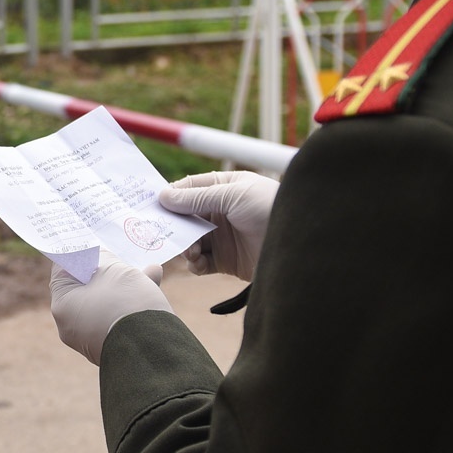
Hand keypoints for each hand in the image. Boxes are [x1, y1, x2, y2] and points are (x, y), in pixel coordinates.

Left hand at [50, 251, 171, 364]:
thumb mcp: (114, 268)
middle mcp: (71, 326)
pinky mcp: (111, 346)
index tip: (91, 243)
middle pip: (85, 288)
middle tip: (119, 256)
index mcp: (63, 305)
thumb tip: (103, 257)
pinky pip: (117, 318)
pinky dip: (130, 304)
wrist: (152, 347)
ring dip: (124, 286)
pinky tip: (153, 284)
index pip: (62, 271)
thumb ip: (104, 259)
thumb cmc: (126, 302)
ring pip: (105, 303)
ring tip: (147, 270)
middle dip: (105, 271)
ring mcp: (91, 339)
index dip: (77, 253)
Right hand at [158, 171, 278, 281]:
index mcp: (224, 188)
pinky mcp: (227, 261)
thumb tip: (163, 196)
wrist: (300, 243)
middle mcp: (221, 211)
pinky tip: (199, 263)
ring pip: (191, 241)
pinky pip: (202, 263)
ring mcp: (223, 237)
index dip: (170, 197)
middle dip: (175, 226)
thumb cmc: (269, 207)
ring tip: (192, 251)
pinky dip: (196, 264)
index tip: (152, 206)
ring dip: (186, 247)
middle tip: (162, 233)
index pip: (189, 189)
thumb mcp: (232, 195)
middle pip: (186, 218)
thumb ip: (196, 198)